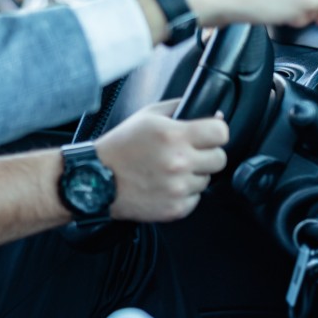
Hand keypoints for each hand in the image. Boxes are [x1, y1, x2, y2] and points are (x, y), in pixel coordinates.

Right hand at [94, 100, 227, 222]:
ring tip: (169, 171)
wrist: (96, 179)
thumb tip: (214, 114)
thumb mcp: (147, 116)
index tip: (209, 135)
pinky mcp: (175, 208)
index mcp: (174, 135)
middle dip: (206, 155)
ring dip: (193, 175)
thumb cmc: (120, 147)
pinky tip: (164, 185)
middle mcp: (179, 162)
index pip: (221, 133)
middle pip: (220, 159)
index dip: (216, 132)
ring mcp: (178, 188)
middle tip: (187, 154)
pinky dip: (183, 194)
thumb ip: (180, 108)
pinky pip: (195, 199)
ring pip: (207, 180)